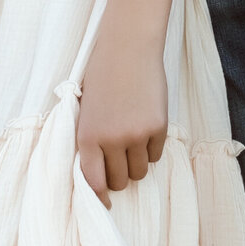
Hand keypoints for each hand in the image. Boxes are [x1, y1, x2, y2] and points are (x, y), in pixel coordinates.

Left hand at [77, 37, 167, 206]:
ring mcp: (136, 135)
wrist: (128, 45)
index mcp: (87, 135)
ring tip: (133, 140)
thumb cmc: (103, 72)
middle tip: (120, 157)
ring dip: (137, 163)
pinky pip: (156, 155)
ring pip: (140, 172)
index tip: (105, 201)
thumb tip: (99, 171)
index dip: (100, 196)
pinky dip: (152, 148)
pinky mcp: (158, 127)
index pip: (93, 182)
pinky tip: (146, 126)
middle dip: (119, 174)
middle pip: (119, 181)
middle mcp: (111, 140)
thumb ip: (91, 138)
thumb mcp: (86, 108)